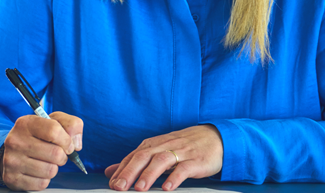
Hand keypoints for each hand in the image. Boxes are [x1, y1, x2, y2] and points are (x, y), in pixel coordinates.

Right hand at [0, 112, 82, 190]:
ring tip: (46, 162)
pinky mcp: (13, 178)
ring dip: (53, 168)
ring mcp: (12, 160)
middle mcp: (15, 141)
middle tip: (56, 155)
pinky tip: (37, 171)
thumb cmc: (37, 136)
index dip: (67, 140)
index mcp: (26, 123)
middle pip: (55, 154)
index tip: (67, 144)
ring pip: (50, 171)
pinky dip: (44, 179)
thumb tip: (75, 143)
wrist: (12, 152)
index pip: (54, 130)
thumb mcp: (53, 122)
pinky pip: (42, 183)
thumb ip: (70, 124)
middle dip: (62, 156)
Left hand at [105, 125, 222, 190]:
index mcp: (153, 145)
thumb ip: (134, 162)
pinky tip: (167, 187)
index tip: (112, 184)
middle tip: (119, 187)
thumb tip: (110, 172)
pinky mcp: (195, 161)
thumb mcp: (157, 151)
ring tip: (140, 188)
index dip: (121, 170)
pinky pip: (184, 168)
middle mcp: (164, 146)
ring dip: (149, 174)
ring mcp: (180, 152)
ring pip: (161, 161)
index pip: (133, 156)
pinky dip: (175, 177)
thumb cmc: (183, 146)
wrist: (215, 137)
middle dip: (130, 172)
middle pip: (143, 157)